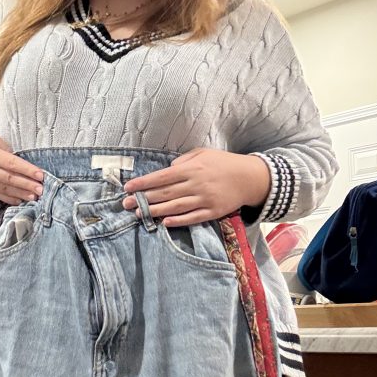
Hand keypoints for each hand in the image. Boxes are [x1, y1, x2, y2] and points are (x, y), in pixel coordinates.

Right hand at [0, 123, 44, 203]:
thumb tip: (15, 158)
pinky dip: (7, 198)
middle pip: (10, 179)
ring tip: (34, 197)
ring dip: (20, 194)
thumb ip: (3, 146)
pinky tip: (18, 200)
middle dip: (28, 185)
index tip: (41, 175)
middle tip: (42, 190)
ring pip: (4, 189)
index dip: (28, 171)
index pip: (12, 164)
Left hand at [122, 148, 270, 226]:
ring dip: (156, 211)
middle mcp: (196, 184)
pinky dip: (178, 221)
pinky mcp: (213, 212)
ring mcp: (205, 199)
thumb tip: (167, 169)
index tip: (128, 188)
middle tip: (126, 204)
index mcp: (192, 168)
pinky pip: (193, 218)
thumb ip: (183, 161)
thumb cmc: (223, 163)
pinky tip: (165, 222)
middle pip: (165, 193)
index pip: (162, 176)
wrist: (250, 177)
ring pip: (176, 207)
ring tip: (140, 214)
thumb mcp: (203, 154)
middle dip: (144, 199)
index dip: (144, 183)